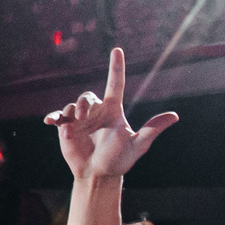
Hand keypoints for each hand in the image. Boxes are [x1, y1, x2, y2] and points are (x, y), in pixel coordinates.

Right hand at [44, 47, 176, 181]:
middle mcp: (96, 111)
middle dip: (84, 104)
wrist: (98, 174)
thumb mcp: (137, 145)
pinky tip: (49, 121)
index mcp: (113, 110)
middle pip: (87, 96)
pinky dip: (53, 117)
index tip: (117, 50)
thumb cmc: (119, 159)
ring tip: (71, 132)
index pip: (115, 83)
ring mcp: (79, 119)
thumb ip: (152, 130)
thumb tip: (175, 116)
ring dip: (70, 115)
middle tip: (82, 117)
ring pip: (72, 105)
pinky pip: (58, 117)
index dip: (116, 67)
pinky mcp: (66, 128)